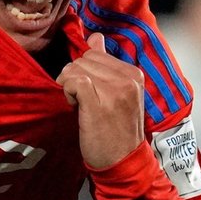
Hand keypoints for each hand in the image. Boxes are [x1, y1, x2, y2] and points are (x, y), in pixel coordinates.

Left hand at [58, 32, 145, 169]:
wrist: (123, 162)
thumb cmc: (117, 130)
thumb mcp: (117, 94)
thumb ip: (106, 64)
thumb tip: (95, 37)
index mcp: (134, 74)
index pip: (96, 54)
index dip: (85, 72)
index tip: (89, 93)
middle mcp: (127, 78)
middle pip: (84, 59)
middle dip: (75, 77)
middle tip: (82, 100)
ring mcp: (114, 90)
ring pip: (76, 69)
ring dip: (69, 86)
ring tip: (80, 105)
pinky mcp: (99, 101)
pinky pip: (73, 81)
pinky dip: (67, 92)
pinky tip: (74, 107)